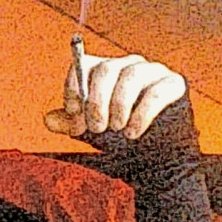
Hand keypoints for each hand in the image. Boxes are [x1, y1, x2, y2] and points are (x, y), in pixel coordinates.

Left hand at [45, 53, 187, 140]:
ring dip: (119, 106)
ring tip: (116, 130)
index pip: (83, 65)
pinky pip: (154, 93)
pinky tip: (132, 132)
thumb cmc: (119, 136)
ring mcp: (153, 71)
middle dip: (96, 101)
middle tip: (96, 127)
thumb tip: (48, 119)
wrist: (155, 156)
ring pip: (131, 76)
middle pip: (106, 69)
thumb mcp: (89, 131)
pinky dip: (140, 115)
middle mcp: (127, 64)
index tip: (73, 113)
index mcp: (104, 70)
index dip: (74, 88)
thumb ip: (69, 124)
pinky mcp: (173, 84)